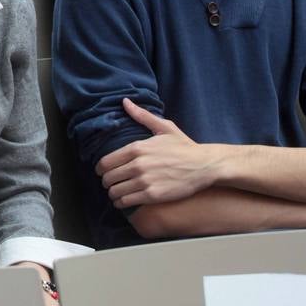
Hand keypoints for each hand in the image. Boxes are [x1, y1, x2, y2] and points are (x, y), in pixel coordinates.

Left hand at [96, 100, 219, 207]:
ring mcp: (145, 181)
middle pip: (108, 178)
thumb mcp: (164, 127)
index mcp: (137, 148)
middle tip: (111, 184)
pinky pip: (126, 202)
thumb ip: (142, 116)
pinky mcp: (152, 196)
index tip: (104, 172)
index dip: (101, 169)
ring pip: (114, 191)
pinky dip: (121, 203)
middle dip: (107, 182)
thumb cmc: (184, 147)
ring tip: (117, 193)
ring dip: (113, 194)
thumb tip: (125, 102)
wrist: (204, 165)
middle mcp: (138, 165)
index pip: (105, 162)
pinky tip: (124, 201)